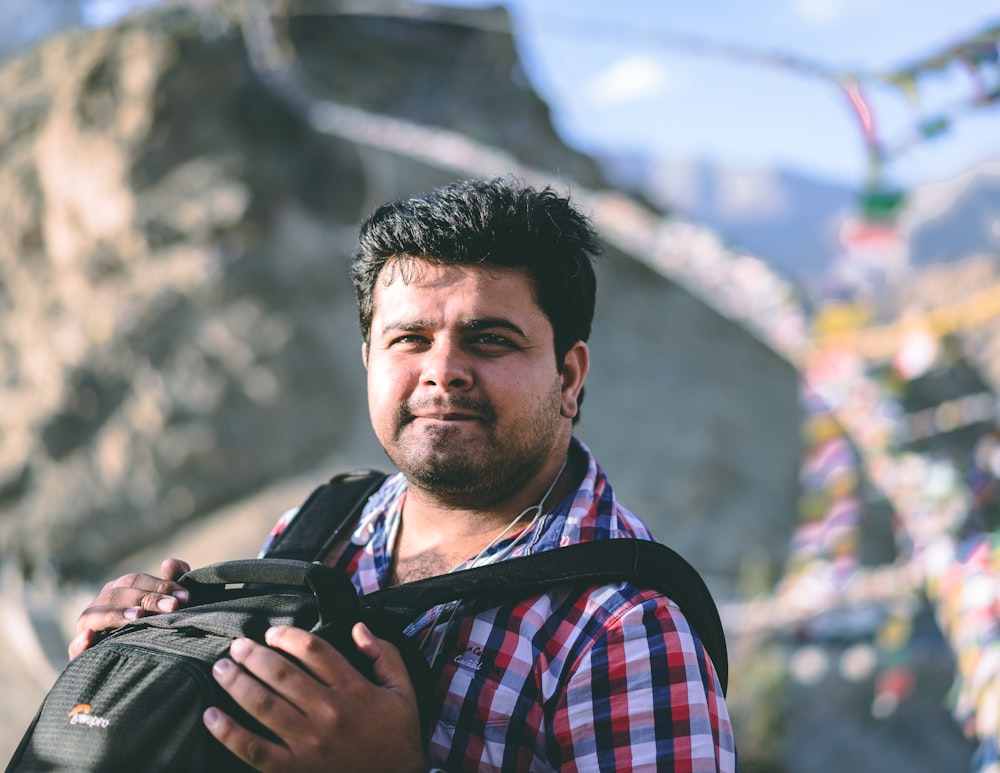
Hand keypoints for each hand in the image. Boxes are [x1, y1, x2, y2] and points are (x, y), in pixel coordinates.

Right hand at [68, 557, 190, 658]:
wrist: (141, 660)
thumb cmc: (157, 622)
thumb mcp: (166, 603)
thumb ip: (171, 581)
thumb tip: (169, 562)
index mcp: (120, 589)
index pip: (136, 581)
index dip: (160, 585)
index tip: (185, 596)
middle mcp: (102, 604)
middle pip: (119, 595)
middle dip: (147, 599)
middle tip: (173, 607)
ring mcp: (89, 626)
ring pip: (95, 615)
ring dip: (116, 614)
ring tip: (138, 617)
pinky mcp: (81, 653)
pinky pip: (74, 648)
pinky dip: (80, 642)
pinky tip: (90, 637)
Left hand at [204, 622, 424, 772]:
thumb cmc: (398, 737)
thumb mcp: (404, 690)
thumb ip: (385, 654)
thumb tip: (358, 628)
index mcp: (354, 689)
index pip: (314, 650)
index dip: (287, 636)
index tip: (271, 633)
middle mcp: (329, 713)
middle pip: (282, 673)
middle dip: (253, 654)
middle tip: (236, 645)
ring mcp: (309, 744)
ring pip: (264, 705)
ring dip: (237, 683)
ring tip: (221, 668)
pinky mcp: (294, 770)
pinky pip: (254, 749)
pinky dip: (228, 733)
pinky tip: (210, 716)